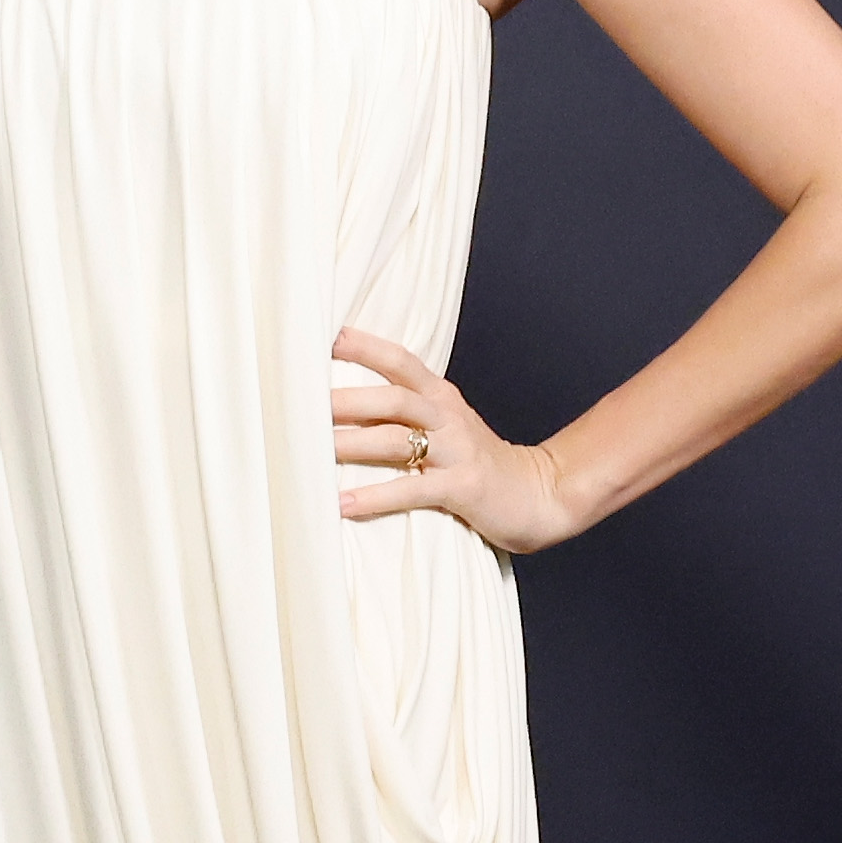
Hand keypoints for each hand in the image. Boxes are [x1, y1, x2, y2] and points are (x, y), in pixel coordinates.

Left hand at [330, 327, 583, 553]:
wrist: (540, 495)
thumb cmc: (477, 462)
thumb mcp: (447, 426)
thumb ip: (407, 412)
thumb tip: (342, 406)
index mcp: (441, 397)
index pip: (401, 361)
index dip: (365, 346)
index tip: (326, 338)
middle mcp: (448, 417)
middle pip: (393, 399)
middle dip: (346, 401)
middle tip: (301, 405)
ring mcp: (457, 452)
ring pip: (397, 440)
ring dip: (351, 445)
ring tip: (310, 453)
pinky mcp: (463, 488)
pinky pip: (412, 490)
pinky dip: (375, 496)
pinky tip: (343, 504)